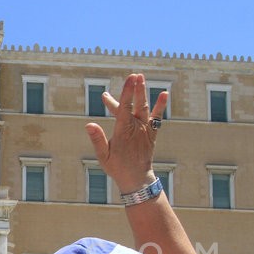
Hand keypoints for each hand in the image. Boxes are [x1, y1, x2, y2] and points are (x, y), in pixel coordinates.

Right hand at [85, 73, 167, 192]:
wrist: (137, 179)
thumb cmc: (117, 167)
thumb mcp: (103, 156)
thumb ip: (97, 139)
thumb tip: (89, 124)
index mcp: (123, 132)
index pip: (124, 108)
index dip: (127, 92)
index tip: (129, 79)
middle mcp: (136, 128)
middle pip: (136, 104)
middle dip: (135, 89)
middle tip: (134, 75)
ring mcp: (145, 130)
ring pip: (144, 108)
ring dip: (143, 92)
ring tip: (140, 78)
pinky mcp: (151, 133)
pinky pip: (157, 117)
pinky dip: (160, 105)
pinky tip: (164, 93)